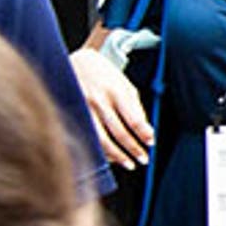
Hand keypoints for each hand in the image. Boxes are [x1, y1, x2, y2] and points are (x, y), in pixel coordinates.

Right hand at [70, 46, 151, 169]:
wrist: (78, 62)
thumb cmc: (107, 76)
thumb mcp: (125, 85)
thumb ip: (135, 107)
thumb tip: (145, 132)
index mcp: (116, 91)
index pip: (134, 119)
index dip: (144, 134)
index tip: (151, 143)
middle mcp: (99, 101)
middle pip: (119, 132)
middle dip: (134, 149)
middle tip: (143, 159)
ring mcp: (84, 109)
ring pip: (102, 139)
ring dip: (117, 155)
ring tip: (129, 164)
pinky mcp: (73, 114)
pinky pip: (88, 137)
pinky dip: (100, 150)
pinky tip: (109, 156)